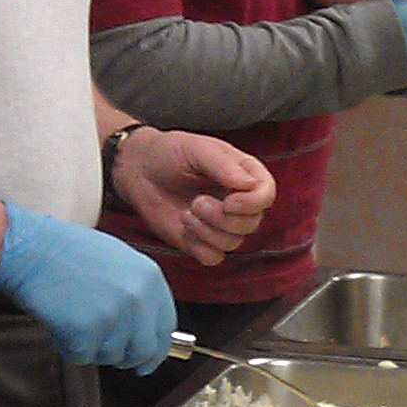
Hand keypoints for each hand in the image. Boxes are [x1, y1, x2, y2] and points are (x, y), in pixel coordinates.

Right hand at [0, 201, 178, 367]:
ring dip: (92, 347)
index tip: (147, 362)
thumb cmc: (68, 252)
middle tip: (105, 350)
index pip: (165, 327)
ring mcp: (112, 316)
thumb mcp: (119, 261)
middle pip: (143, 350)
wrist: (30, 249)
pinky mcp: (85, 332)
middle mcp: (137, 298)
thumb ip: (138, 293)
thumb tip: (148, 331)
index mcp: (150, 278)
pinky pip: (82, 357)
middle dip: (125, 357)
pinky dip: (68, 346)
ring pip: (111, 355)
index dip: (156, 350)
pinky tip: (60, 321)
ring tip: (74, 317)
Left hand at [112, 128, 276, 265]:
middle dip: (222, 218)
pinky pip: (214, 257)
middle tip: (197, 202)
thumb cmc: (170, 153)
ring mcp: (221, 224)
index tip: (229, 201)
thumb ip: (224, 166)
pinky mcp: (203, 241)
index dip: (253, 203)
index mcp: (244, 175)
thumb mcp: (197, 149)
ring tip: (186, 212)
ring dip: (207, 231)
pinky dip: (199, 247)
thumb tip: (249, 186)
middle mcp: (238, 201)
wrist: (140, 170)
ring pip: (233, 242)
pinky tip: (184, 229)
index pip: (266, 195)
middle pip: (252, 223)